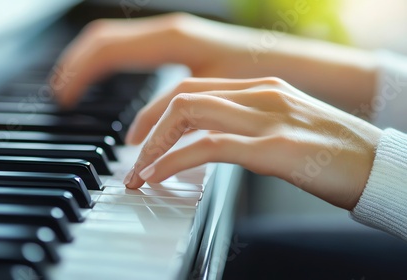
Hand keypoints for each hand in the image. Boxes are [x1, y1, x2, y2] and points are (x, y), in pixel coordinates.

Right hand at [51, 13, 374, 112]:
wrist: (285, 62)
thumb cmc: (255, 77)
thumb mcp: (210, 96)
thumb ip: (169, 113)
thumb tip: (138, 140)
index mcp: (171, 38)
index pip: (106, 48)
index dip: (79, 72)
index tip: (62, 97)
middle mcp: (166, 30)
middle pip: (102, 40)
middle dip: (76, 66)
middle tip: (60, 95)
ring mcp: (170, 34)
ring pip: (114, 43)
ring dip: (90, 65)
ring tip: (75, 91)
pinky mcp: (175, 44)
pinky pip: (129, 50)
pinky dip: (110, 67)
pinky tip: (109, 86)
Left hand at [123, 77, 381, 209]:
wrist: (379, 165)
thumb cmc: (330, 152)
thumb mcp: (281, 127)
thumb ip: (245, 125)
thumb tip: (206, 141)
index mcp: (260, 87)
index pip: (191, 87)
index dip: (156, 111)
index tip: (141, 137)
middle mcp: (259, 94)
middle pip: (182, 96)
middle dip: (146, 125)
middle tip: (130, 155)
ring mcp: (266, 117)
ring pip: (188, 113)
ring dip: (153, 145)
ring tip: (138, 172)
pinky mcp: (274, 147)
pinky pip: (208, 146)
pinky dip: (174, 161)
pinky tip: (159, 176)